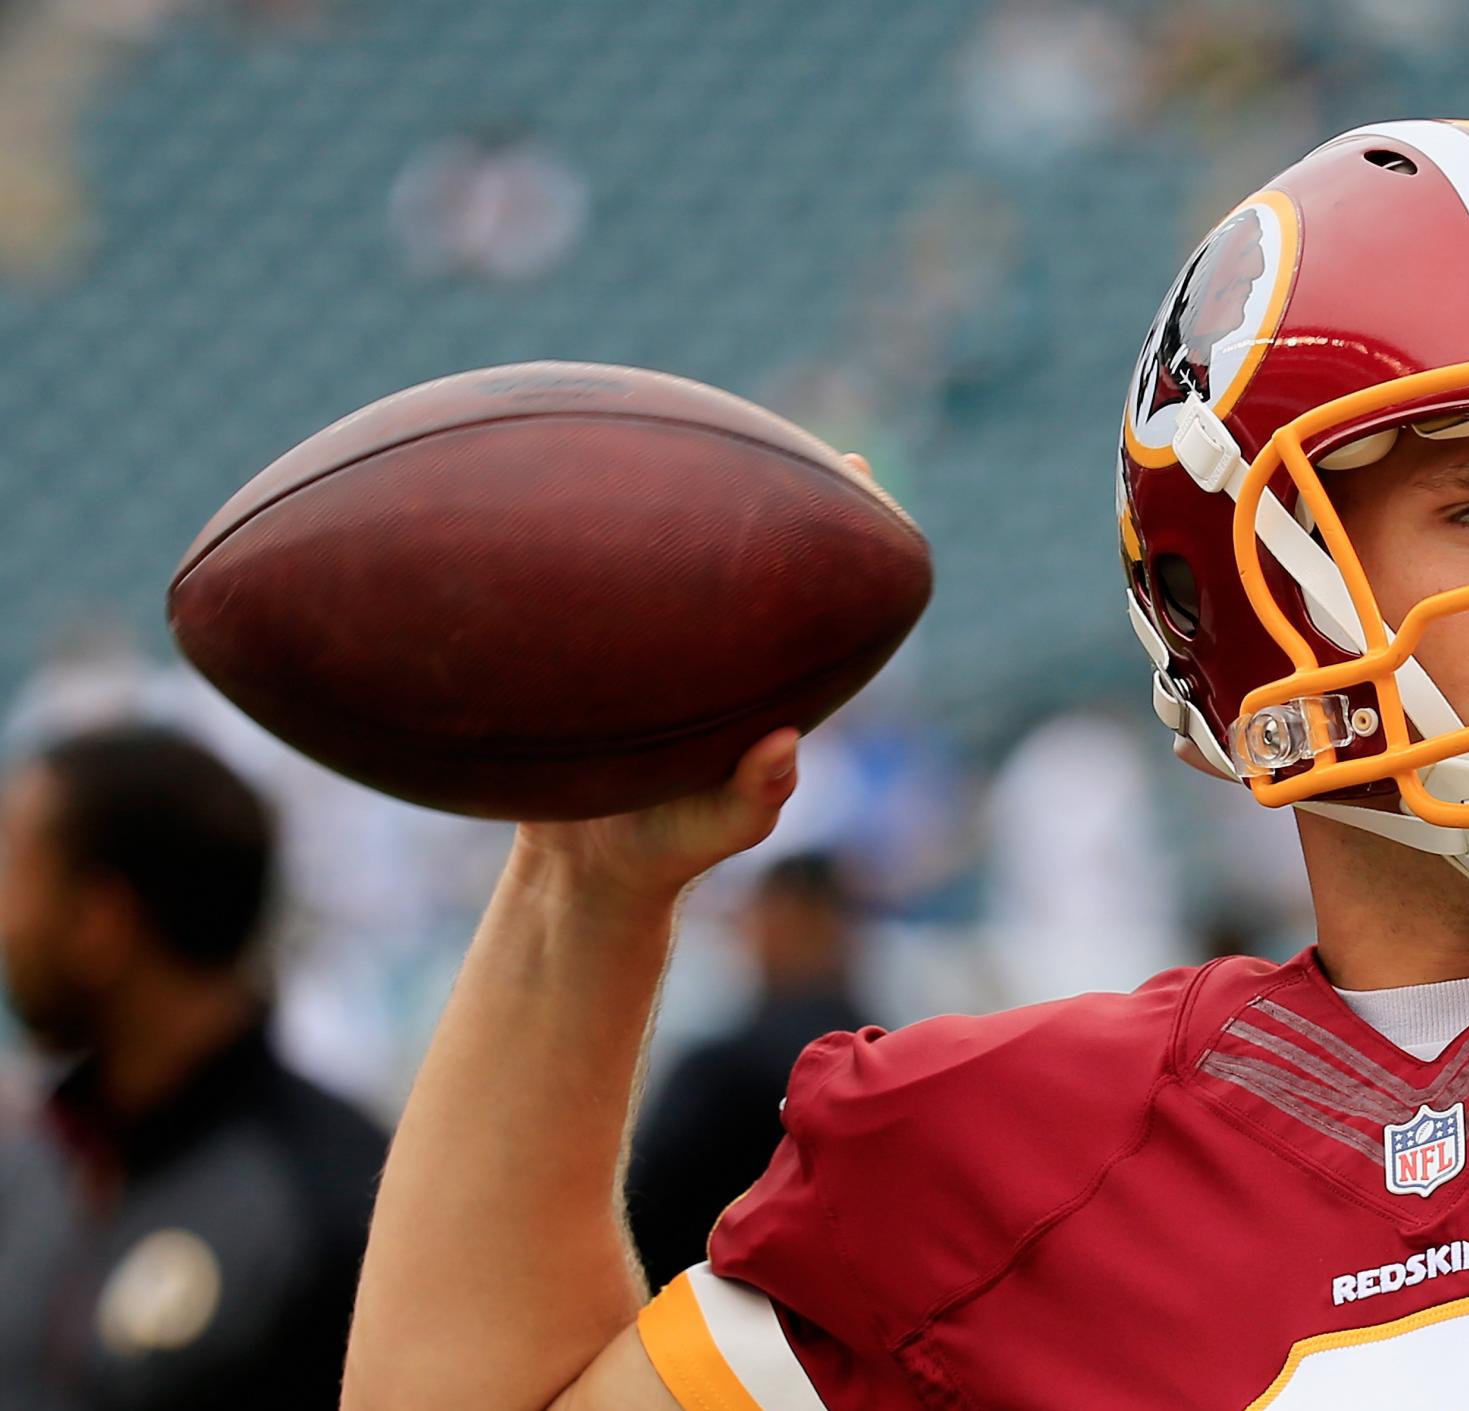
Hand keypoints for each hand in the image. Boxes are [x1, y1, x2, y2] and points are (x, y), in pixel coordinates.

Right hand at [508, 448, 872, 902]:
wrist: (582, 872)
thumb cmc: (666, 852)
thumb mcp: (715, 829)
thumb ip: (754, 795)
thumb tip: (787, 747)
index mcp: (758, 680)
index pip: (808, 593)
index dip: (836, 532)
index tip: (855, 465)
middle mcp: (712, 650)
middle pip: (745, 554)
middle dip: (765, 486)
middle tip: (787, 428)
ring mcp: (653, 648)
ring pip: (667, 561)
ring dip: (671, 499)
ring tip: (675, 423)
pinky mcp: (591, 656)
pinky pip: (593, 589)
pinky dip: (585, 547)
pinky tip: (554, 498)